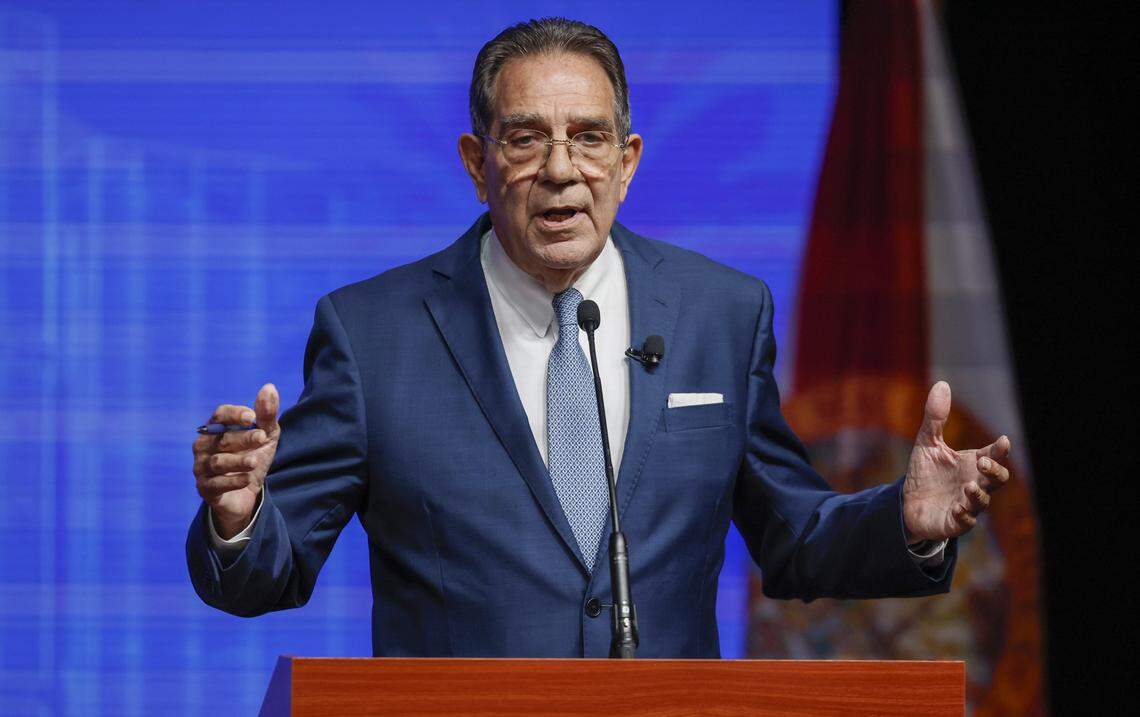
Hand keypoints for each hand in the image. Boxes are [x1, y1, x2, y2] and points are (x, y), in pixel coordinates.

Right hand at [192, 384, 280, 538]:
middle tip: (261, 438)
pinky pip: (216, 484)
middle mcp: (204, 446)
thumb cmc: (254, 458)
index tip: (251, 417)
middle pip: (221, 438)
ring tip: (254, 461)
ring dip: (237, 461)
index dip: (234, 414)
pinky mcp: (206, 488)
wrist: (249, 494)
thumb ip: (266, 414)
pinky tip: (247, 479)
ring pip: (217, 462)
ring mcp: (202, 467)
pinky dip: (232, 481)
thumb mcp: (266, 436)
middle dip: (242, 438)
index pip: (220, 415)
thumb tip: (269, 387)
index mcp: (217, 428)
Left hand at [903, 381, 1010, 542]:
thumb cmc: (924, 473)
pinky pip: (965, 521)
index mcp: (972, 464)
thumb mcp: (927, 443)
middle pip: (998, 479)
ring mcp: (967, 504)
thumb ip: (935, 417)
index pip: (993, 455)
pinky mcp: (955, 522)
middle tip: (983, 462)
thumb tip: (942, 384)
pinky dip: (963, 515)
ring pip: (983, 501)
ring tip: (969, 486)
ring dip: (979, 495)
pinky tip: (956, 508)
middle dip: (995, 471)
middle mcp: (975, 483)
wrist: (907, 503)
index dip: (1000, 449)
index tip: (1002, 441)